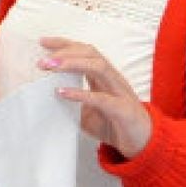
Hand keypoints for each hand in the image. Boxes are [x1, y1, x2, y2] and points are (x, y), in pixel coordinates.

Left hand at [37, 37, 152, 157]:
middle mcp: (112, 79)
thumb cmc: (114, 124)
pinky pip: (102, 98)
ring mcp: (119, 92)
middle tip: (42, 61)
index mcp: (104, 76)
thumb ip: (71, 102)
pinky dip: (81, 94)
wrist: (142, 144)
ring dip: (72, 64)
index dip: (64, 44)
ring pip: (98, 67)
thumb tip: (46, 98)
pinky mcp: (123, 109)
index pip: (84, 51)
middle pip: (90, 53)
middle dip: (65, 52)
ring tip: (51, 67)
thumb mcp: (87, 111)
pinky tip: (62, 93)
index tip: (43, 43)